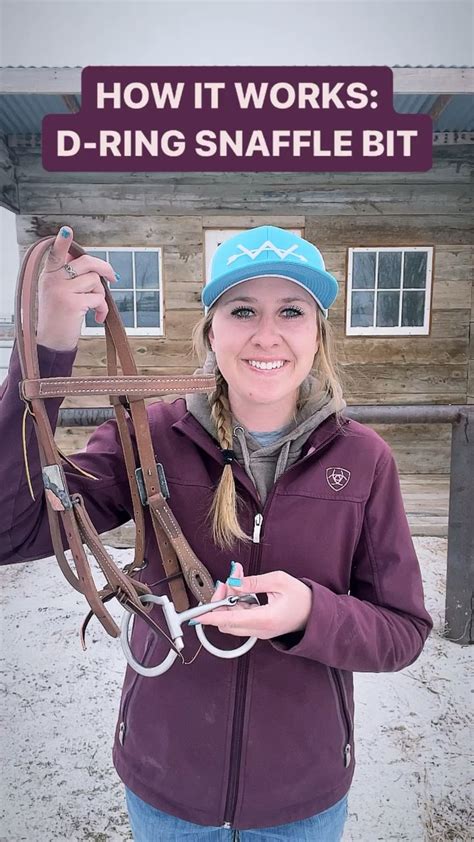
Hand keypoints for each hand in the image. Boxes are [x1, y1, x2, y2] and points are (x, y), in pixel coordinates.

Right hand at [36, 225, 117, 350]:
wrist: (51, 342)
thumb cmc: (59, 317)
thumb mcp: (58, 292)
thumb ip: (70, 277)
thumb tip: (95, 268)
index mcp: (49, 274)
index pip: (55, 253)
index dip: (62, 242)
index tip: (67, 231)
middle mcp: (52, 279)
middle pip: (86, 263)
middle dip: (104, 268)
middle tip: (114, 277)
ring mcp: (61, 290)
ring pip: (95, 282)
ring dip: (100, 296)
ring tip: (94, 308)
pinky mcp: (71, 303)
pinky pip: (98, 299)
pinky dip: (102, 309)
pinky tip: (97, 318)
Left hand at [195, 562, 311, 639]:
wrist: (316, 615)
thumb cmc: (302, 597)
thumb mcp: (279, 581)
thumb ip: (253, 582)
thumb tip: (232, 582)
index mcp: (265, 619)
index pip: (230, 619)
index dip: (210, 617)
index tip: (196, 616)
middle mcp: (260, 629)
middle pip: (227, 621)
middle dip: (220, 600)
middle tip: (227, 580)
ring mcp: (259, 631)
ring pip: (232, 620)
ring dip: (228, 601)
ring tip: (236, 580)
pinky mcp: (259, 629)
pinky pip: (240, 619)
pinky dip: (236, 605)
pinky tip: (243, 591)